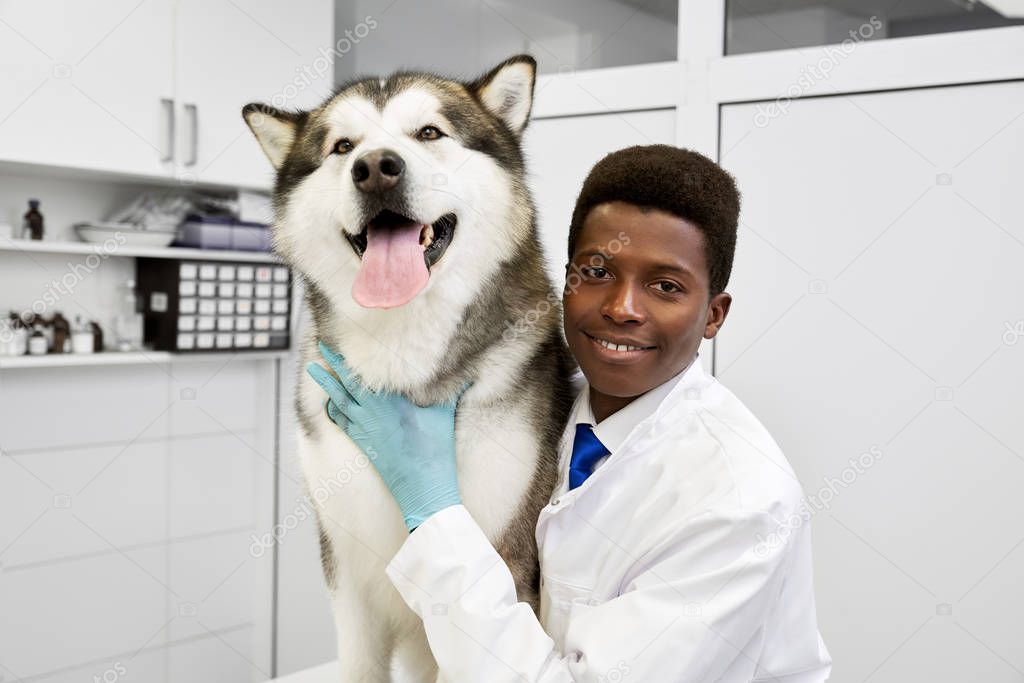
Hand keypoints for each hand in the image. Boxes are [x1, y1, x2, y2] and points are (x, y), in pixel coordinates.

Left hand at [306, 341, 465, 531]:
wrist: (422, 488)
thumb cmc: (435, 450)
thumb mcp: (446, 415)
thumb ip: (454, 389)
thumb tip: (470, 372)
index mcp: (389, 402)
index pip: (363, 374)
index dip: (348, 358)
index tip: (337, 342)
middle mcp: (371, 413)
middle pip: (345, 383)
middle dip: (332, 364)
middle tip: (320, 347)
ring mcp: (364, 429)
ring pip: (339, 401)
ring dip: (327, 384)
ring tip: (315, 369)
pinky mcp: (362, 443)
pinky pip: (342, 421)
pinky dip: (334, 408)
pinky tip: (331, 402)